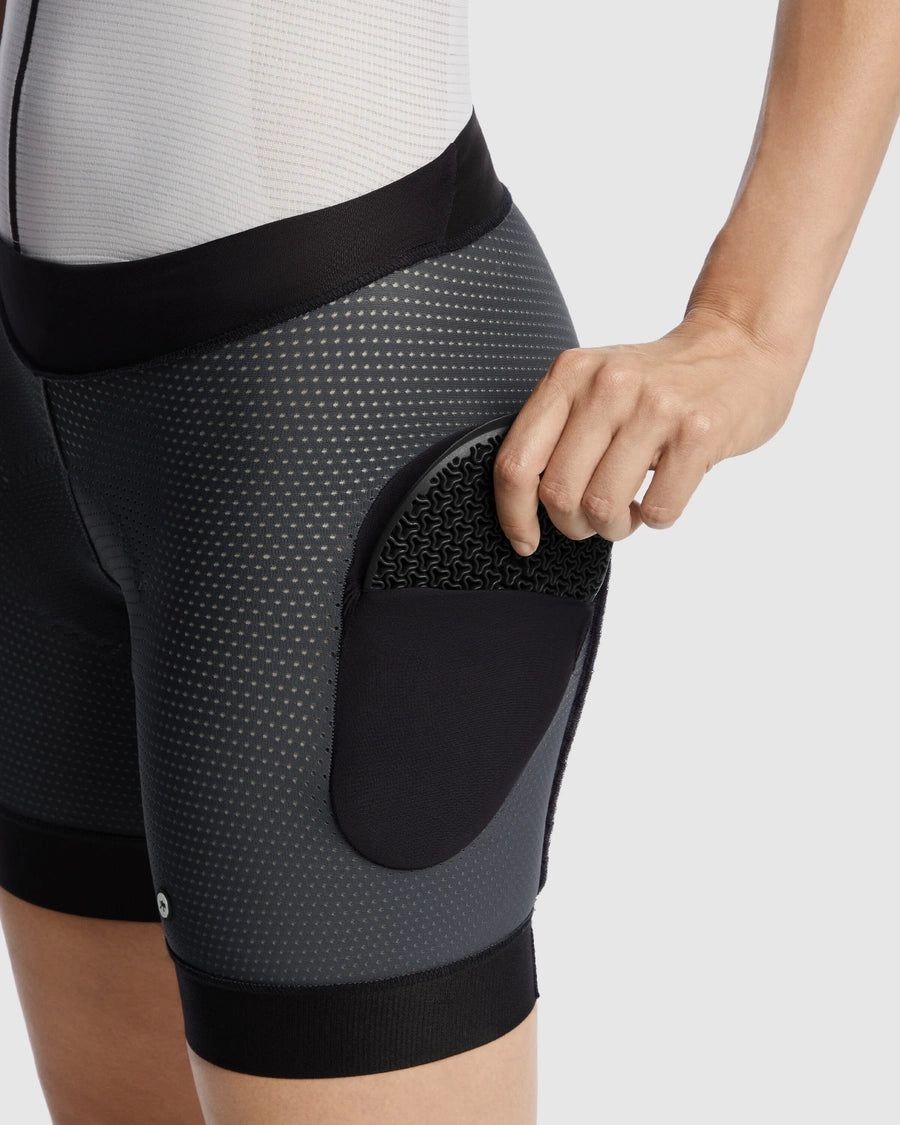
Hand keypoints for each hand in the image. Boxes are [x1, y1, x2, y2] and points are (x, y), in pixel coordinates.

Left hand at [493, 307, 808, 551]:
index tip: (524, 539)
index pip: (517, 461)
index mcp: (570, 374)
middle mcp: (608, 385)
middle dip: (573, 524)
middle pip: (558, 494)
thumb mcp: (596, 383)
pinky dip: (656, 519)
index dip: (513, 514)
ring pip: (603, 506)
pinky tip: (663, 494)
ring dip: (614, 526)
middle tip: (593, 517)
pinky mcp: (699, 433)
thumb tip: (523, 503)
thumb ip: (559, 428)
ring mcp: (655, 407)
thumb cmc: (661, 380)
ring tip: (629, 510)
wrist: (742, 347)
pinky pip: (658, 510)